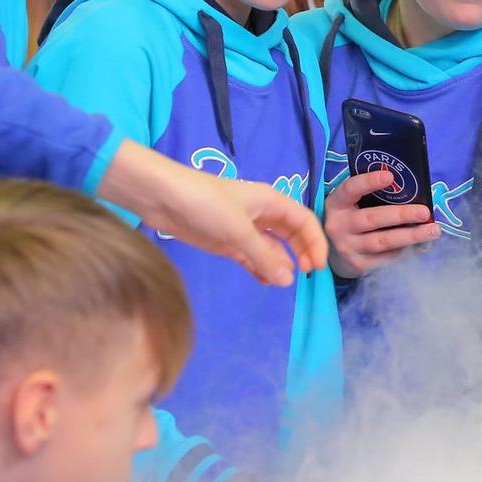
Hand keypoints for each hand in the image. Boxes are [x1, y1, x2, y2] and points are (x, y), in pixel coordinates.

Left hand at [96, 140, 325, 285]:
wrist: (163, 198)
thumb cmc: (206, 205)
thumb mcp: (239, 231)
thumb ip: (265, 256)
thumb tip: (288, 281)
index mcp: (270, 201)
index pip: (304, 220)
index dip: (315, 242)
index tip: (318, 267)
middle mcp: (261, 214)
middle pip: (291, 234)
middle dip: (301, 253)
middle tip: (306, 276)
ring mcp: (243, 229)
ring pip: (271, 248)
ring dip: (278, 264)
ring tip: (281, 283)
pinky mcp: (225, 241)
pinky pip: (251, 256)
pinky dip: (259, 268)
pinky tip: (264, 281)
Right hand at [323, 169, 437, 278]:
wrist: (329, 252)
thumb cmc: (349, 218)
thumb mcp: (349, 204)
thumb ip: (369, 195)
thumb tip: (408, 187)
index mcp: (336, 204)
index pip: (351, 189)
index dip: (368, 182)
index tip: (390, 176)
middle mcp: (338, 226)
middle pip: (373, 219)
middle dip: (401, 215)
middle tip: (424, 212)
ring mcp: (348, 248)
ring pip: (383, 242)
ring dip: (411, 236)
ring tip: (433, 231)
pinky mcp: (358, 265)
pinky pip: (386, 258)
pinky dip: (406, 251)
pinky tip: (422, 245)